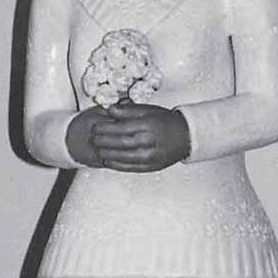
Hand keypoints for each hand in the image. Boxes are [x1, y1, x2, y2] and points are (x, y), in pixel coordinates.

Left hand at [67, 102, 189, 172]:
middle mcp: (148, 142)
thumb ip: (128, 111)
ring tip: (97, 149)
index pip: (120, 128)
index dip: (104, 128)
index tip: (94, 126)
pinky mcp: (150, 167)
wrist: (185, 137)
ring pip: (121, 157)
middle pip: (118, 143)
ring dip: (106, 153)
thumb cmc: (165, 121)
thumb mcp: (149, 110)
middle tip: (92, 138)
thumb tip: (109, 109)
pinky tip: (107, 160)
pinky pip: (129, 167)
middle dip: (102, 141)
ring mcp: (149, 156)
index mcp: (147, 125)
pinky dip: (115, 164)